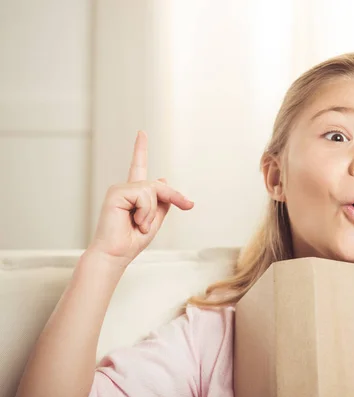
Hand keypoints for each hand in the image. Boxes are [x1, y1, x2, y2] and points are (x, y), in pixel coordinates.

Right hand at [87, 131, 193, 267]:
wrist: (117, 254)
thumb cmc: (131, 241)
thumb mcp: (154, 220)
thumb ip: (161, 201)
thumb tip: (164, 179)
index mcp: (134, 194)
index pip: (138, 167)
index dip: (140, 149)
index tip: (141, 133)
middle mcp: (126, 189)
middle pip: (160, 185)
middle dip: (175, 197)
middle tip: (186, 206)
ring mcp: (120, 189)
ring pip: (153, 190)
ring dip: (151, 213)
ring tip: (139, 224)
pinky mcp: (116, 193)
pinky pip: (144, 195)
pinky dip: (145, 212)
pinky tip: (133, 221)